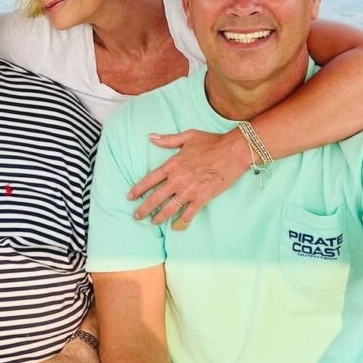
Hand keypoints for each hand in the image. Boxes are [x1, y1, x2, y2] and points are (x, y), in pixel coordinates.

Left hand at [128, 128, 247, 227]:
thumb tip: (151, 137)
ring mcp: (189, 191)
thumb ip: (168, 139)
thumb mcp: (188, 137)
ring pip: (169, 209)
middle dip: (144, 209)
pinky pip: (189, 213)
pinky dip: (182, 221)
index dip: (138, 189)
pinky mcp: (202, 198)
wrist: (233, 152)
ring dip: (159, 217)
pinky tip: (178, 225)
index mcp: (172, 165)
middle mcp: (177, 180)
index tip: (130, 197)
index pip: (149, 180)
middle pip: (155, 198)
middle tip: (136, 216)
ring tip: (153, 222)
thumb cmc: (211, 142)